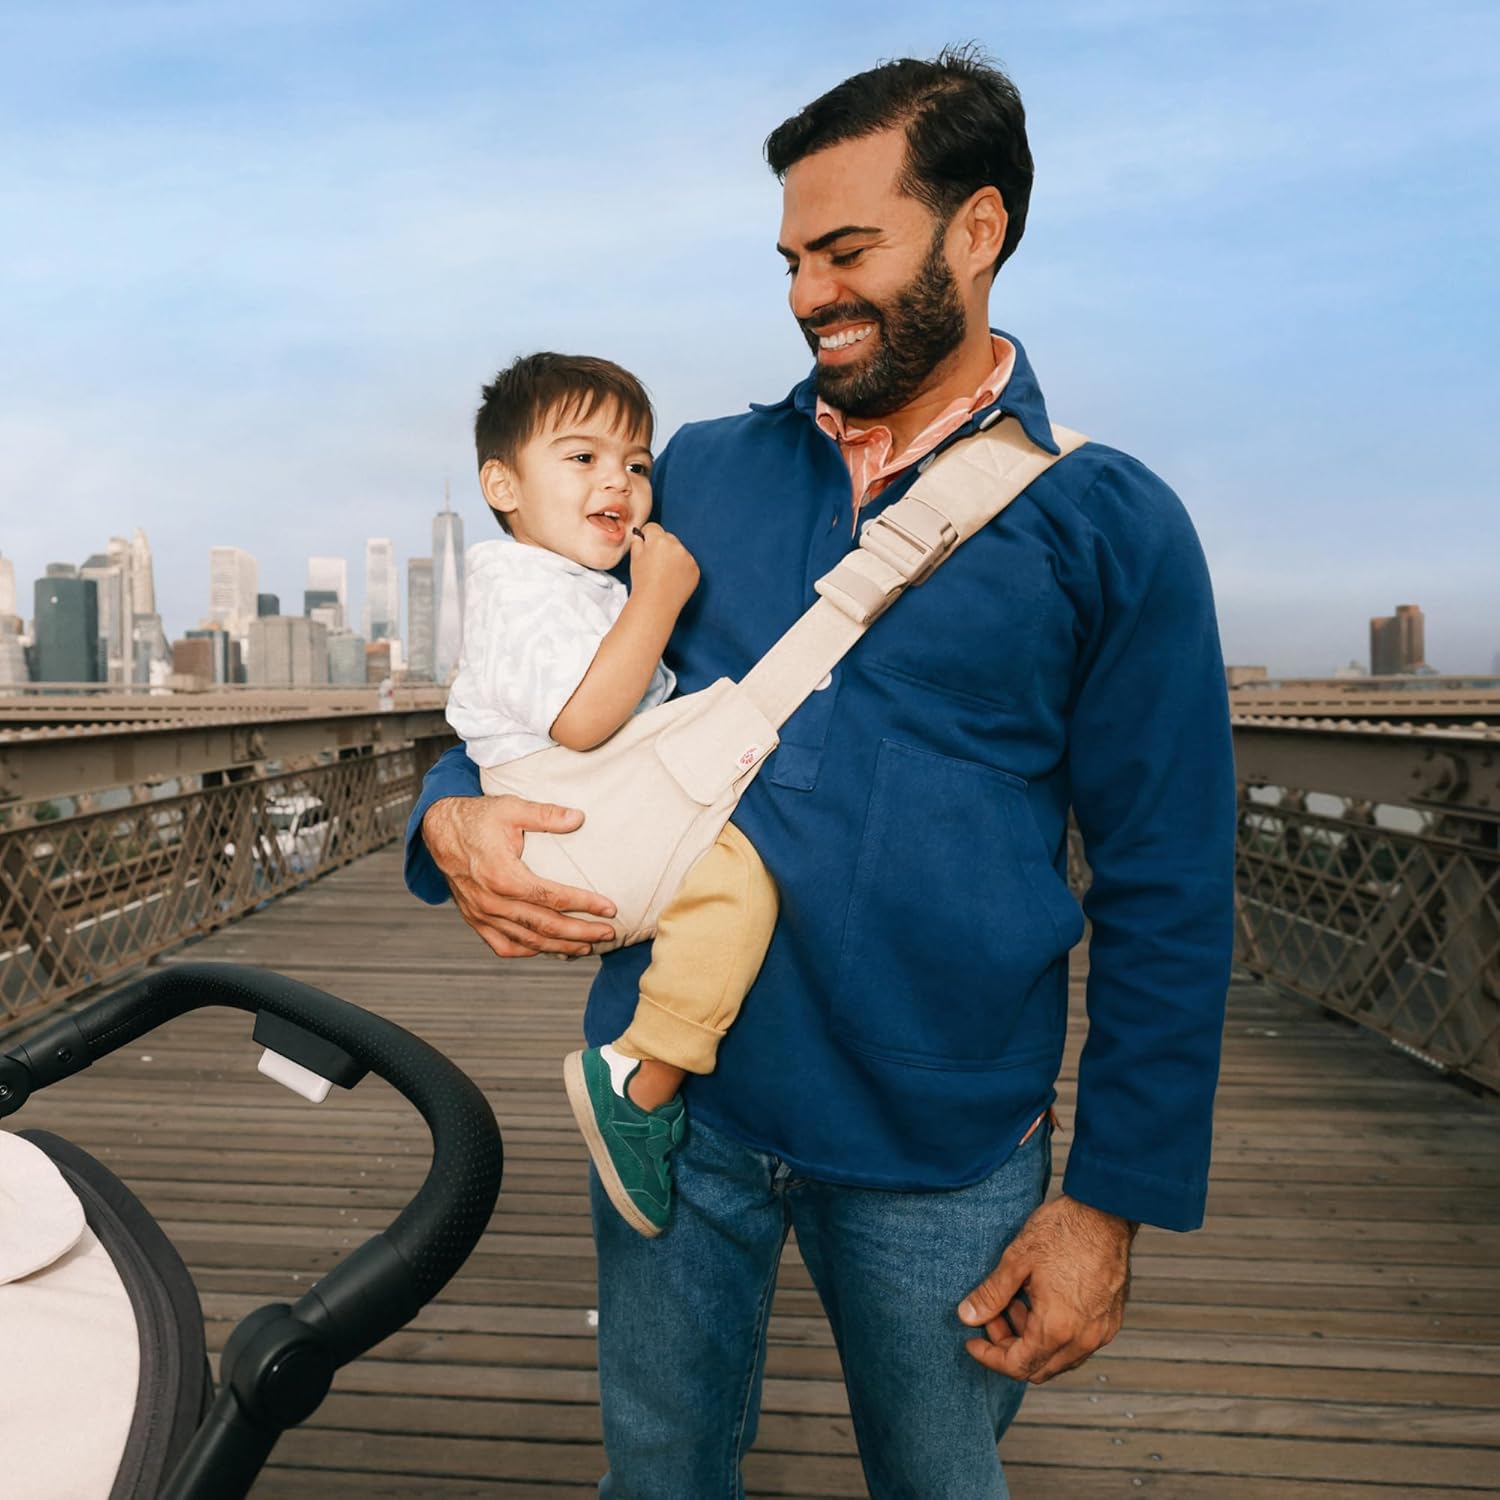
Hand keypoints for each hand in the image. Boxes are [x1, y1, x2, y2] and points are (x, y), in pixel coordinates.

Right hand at [421, 794, 616, 956]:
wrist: (440, 830)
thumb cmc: (478, 817)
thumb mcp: (511, 808)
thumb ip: (545, 814)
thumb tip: (579, 818)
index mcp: (502, 876)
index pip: (553, 898)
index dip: (584, 905)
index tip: (610, 909)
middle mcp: (491, 901)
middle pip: (544, 926)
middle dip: (580, 932)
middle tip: (608, 934)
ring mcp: (481, 914)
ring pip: (527, 940)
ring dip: (559, 946)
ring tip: (587, 947)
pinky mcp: (474, 919)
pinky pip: (502, 945)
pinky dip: (527, 950)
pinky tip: (547, 948)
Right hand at [630, 523, 698, 607]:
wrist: (656, 604)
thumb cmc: (643, 583)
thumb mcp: (634, 558)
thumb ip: (637, 542)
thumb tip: (640, 536)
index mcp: (659, 540)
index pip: (653, 528)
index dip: (647, 536)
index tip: (645, 545)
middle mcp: (676, 546)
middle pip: (668, 538)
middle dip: (661, 546)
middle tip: (654, 563)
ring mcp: (688, 558)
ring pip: (679, 551)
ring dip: (672, 557)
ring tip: (663, 574)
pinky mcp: (695, 570)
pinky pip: (688, 563)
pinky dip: (682, 569)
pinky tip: (672, 579)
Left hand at [957, 1194, 1135, 1383]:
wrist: (1105, 1211)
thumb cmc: (1064, 1230)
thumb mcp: (1017, 1260)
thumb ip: (991, 1295)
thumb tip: (968, 1316)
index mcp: (1058, 1329)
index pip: (1018, 1366)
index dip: (989, 1357)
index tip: (972, 1341)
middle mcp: (1083, 1339)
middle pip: (1038, 1368)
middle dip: (1009, 1348)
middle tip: (993, 1317)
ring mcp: (1100, 1331)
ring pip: (1058, 1358)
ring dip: (1031, 1341)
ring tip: (1015, 1302)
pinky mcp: (1110, 1320)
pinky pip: (1077, 1344)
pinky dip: (1054, 1334)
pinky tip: (1040, 1301)